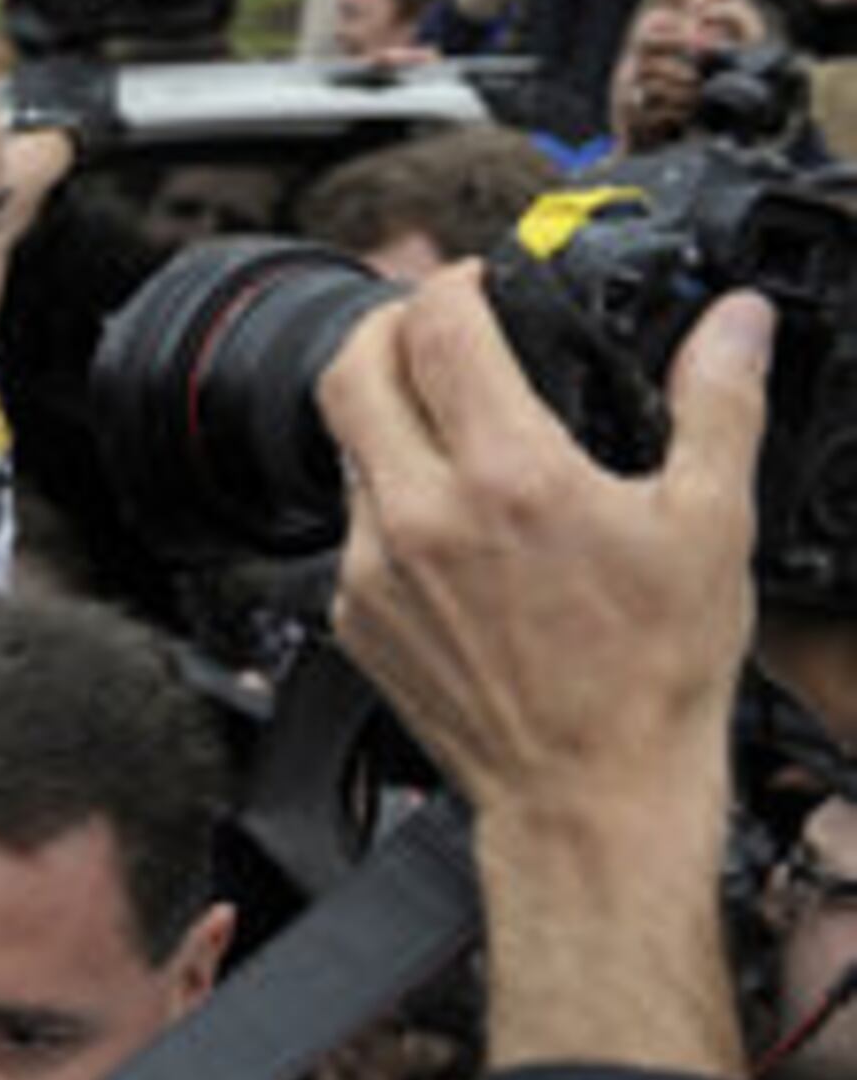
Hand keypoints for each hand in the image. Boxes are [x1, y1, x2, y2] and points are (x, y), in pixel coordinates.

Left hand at [320, 266, 763, 810]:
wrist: (589, 794)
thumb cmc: (651, 675)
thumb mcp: (710, 523)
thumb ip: (717, 404)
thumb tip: (735, 322)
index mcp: (508, 476)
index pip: (438, 328)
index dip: (454, 285)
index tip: (479, 285)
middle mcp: (421, 515)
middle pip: (349, 371)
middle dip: (384, 327)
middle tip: (429, 326)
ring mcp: (374, 569)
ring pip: (345, 449)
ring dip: (384, 414)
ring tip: (445, 418)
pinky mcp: (352, 617)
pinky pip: (349, 526)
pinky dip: (386, 496)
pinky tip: (443, 512)